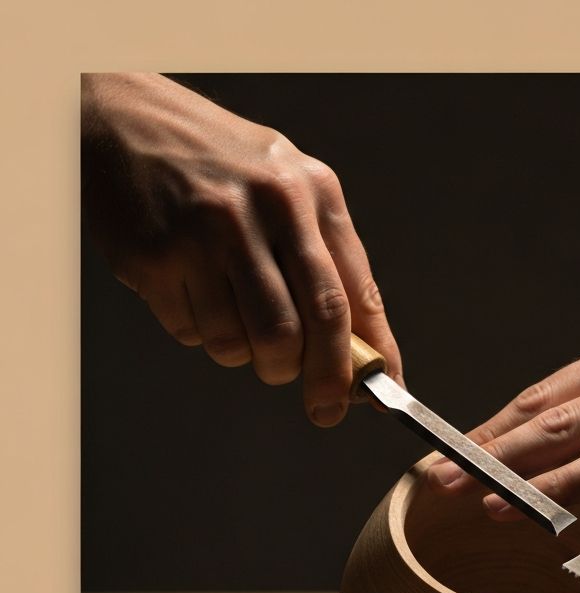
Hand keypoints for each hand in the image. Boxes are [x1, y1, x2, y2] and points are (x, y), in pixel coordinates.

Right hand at [81, 73, 400, 426]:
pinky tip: (195, 295)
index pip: (355, 295)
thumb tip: (366, 349)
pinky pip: (196, 334)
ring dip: (254, 358)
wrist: (124, 120)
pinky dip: (203, 335)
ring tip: (242, 325)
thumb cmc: (220, 167)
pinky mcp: (157, 256)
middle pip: (311, 326)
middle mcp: (265, 207)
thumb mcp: (290, 191)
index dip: (373, 356)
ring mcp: (208, 231)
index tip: (378, 395)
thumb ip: (329, 264)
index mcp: (312, 192)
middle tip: (324, 407)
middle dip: (325, 381)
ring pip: (252, 343)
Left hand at [425, 327, 579, 540]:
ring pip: (569, 432)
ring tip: (466, 496)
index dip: (492, 426)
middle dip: (483, 447)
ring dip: (511, 468)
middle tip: (433, 478)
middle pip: (543, 409)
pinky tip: (531, 507)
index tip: (449, 454)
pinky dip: (564, 487)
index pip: (545, 393)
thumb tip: (563, 450)